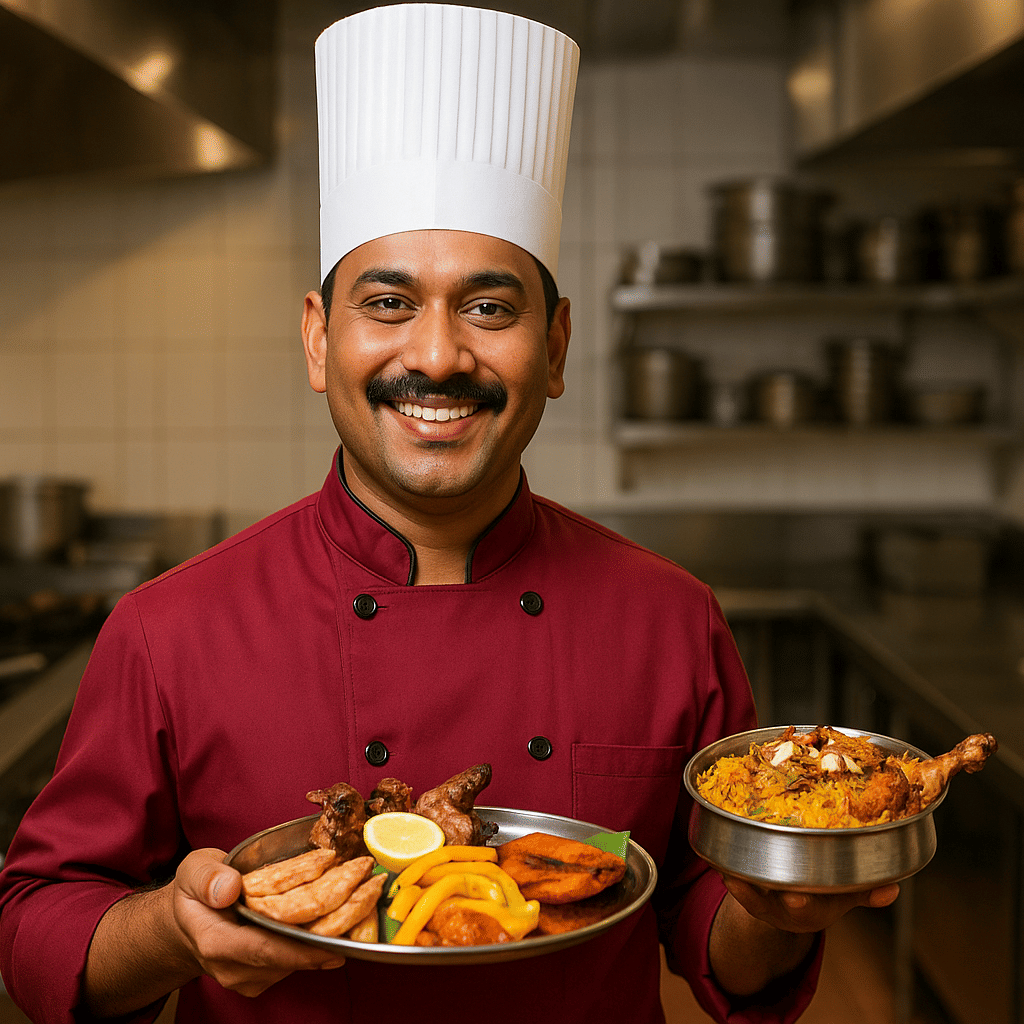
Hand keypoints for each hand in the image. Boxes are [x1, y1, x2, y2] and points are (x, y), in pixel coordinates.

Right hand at [85, 848, 345, 1016]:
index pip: (262, 951)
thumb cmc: (196, 891)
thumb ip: (208, 877)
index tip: (334, 944)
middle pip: (289, 959)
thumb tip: (229, 888)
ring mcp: (251, 976)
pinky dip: (319, 939)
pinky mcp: (266, 975)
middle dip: (327, 937)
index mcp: (217, 943)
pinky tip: (342, 916)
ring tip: (360, 901)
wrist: (190, 920)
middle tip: (365, 906)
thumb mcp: (194, 870)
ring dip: (328, 936)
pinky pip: (298, 960)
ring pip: (298, 961)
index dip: (300, 950)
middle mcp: (236, 968)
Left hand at [721, 872, 899, 933]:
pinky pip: (728, 876)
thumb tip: (893, 889)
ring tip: (729, 865)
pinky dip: (721, 866)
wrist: (787, 904)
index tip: (798, 896)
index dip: (803, 903)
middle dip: (769, 891)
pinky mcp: (741, 885)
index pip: (808, 908)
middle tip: (756, 875)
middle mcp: (782, 907)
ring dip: (739, 878)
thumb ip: (866, 891)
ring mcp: (759, 898)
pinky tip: (714, 855)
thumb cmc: (821, 893)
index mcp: (811, 909)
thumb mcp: (843, 895)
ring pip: (747, 890)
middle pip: (775, 901)